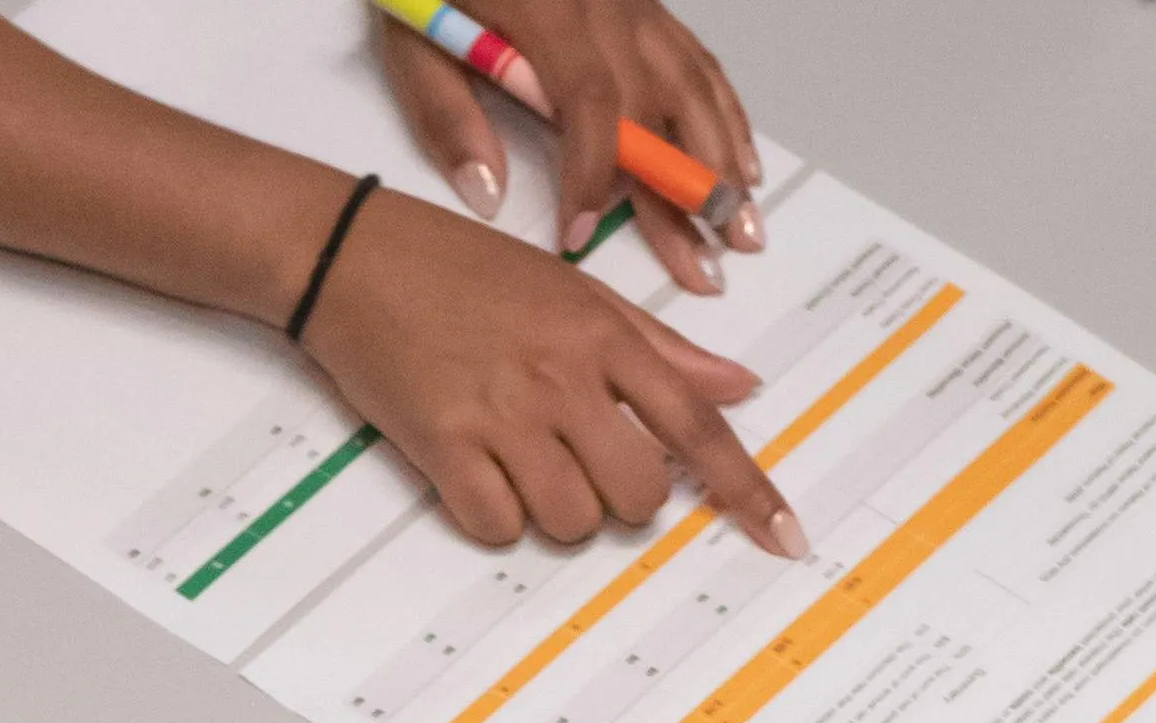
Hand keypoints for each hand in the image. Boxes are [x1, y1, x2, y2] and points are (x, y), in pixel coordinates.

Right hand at [304, 190, 798, 556]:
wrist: (355, 255)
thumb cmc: (460, 270)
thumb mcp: (572, 289)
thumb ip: (657, 347)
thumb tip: (737, 385)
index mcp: (602, 334)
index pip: (697, 424)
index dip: (746, 489)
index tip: (782, 539)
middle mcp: (563, 376)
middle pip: (637, 495)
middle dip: (618, 500)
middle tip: (579, 464)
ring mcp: (503, 413)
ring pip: (570, 521)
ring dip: (553, 512)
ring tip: (518, 461)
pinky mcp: (444, 446)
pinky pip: (498, 526)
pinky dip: (494, 517)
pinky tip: (475, 471)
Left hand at [371, 0, 762, 294]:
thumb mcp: (413, 41)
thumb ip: (445, 113)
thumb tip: (486, 193)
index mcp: (549, 14)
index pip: (589, 103)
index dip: (591, 174)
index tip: (578, 234)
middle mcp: (606, 6)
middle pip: (656, 107)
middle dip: (683, 192)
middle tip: (706, 263)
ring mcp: (635, 3)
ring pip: (691, 86)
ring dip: (722, 161)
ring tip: (741, 227)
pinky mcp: (646, 4)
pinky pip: (696, 60)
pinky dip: (725, 112)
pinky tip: (742, 160)